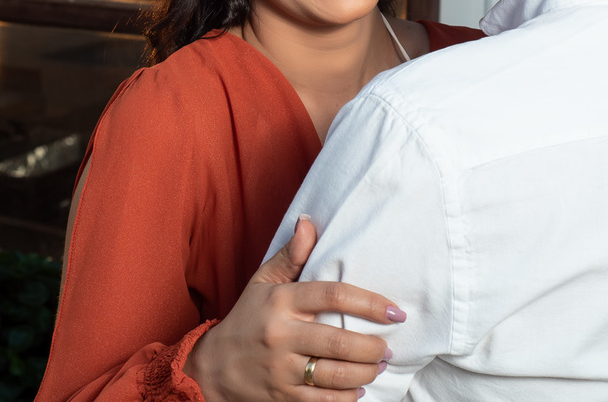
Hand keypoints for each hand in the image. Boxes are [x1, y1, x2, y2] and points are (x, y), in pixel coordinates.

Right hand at [184, 217, 402, 401]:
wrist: (212, 367)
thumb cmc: (246, 319)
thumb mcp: (263, 282)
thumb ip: (290, 255)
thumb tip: (308, 222)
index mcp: (281, 301)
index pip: (333, 295)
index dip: (369, 302)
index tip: (395, 311)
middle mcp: (282, 334)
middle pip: (340, 341)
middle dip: (373, 347)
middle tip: (388, 347)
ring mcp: (282, 368)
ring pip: (336, 375)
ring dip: (366, 372)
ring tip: (378, 365)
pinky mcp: (283, 396)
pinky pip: (324, 401)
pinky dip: (348, 397)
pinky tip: (359, 388)